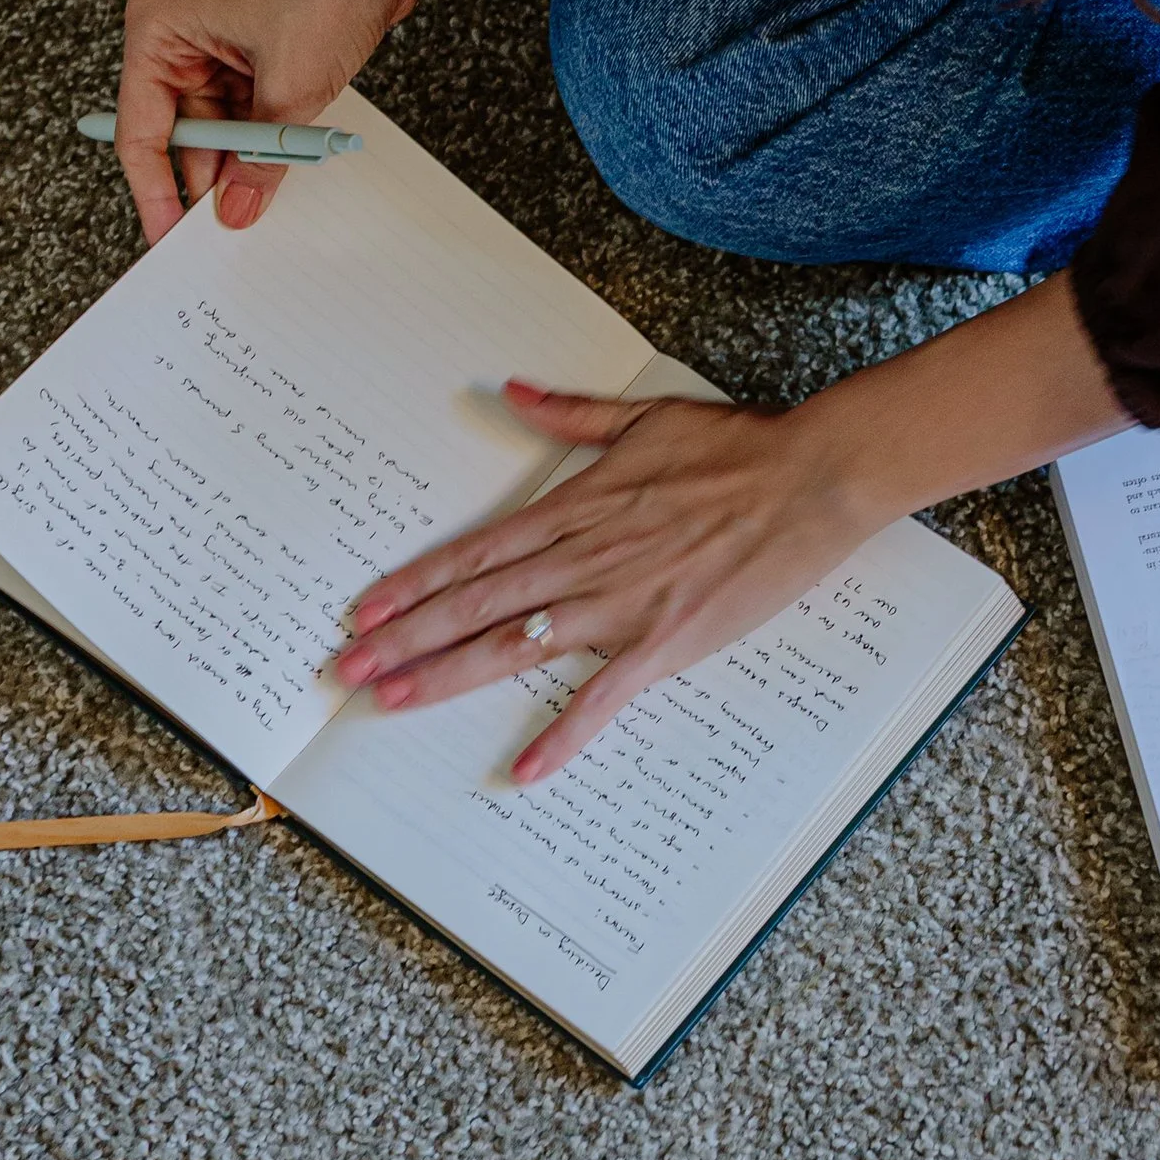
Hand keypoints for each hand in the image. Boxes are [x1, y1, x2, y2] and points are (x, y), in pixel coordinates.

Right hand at [106, 0, 616, 241]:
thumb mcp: (290, 89)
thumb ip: (259, 160)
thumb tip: (235, 213)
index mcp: (158, 32)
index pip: (141, 132)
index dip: (155, 192)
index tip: (169, 240)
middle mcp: (177, 39)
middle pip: (178, 135)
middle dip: (206, 182)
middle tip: (223, 236)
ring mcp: (216, 48)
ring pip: (218, 131)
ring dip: (242, 164)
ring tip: (260, 204)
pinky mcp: (253, 56)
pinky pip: (247, 117)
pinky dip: (263, 144)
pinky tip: (276, 175)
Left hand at [335, 385, 882, 781]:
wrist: (810, 478)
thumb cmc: (735, 447)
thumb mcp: (643, 418)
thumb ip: (570, 415)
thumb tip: (512, 391)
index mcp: (577, 509)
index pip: (476, 553)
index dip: (414, 582)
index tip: (366, 608)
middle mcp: (585, 559)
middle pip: (476, 604)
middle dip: (406, 636)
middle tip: (350, 669)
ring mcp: (623, 603)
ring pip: (517, 645)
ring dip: (449, 674)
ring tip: (394, 699)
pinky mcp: (668, 640)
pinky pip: (606, 695)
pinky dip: (566, 732)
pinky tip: (526, 767)